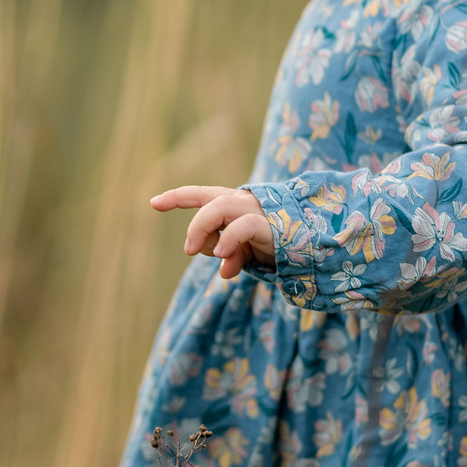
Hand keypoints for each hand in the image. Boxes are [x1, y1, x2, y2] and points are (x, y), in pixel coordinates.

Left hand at [152, 185, 275, 280]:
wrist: (313, 246)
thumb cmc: (276, 245)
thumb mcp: (248, 252)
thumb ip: (232, 256)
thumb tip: (225, 271)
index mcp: (234, 204)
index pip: (201, 194)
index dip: (177, 197)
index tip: (153, 203)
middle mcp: (244, 202)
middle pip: (209, 201)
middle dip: (194, 224)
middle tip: (189, 251)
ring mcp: (257, 211)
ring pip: (220, 207)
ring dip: (204, 228)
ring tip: (196, 251)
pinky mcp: (269, 225)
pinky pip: (243, 226)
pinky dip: (229, 239)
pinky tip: (224, 257)